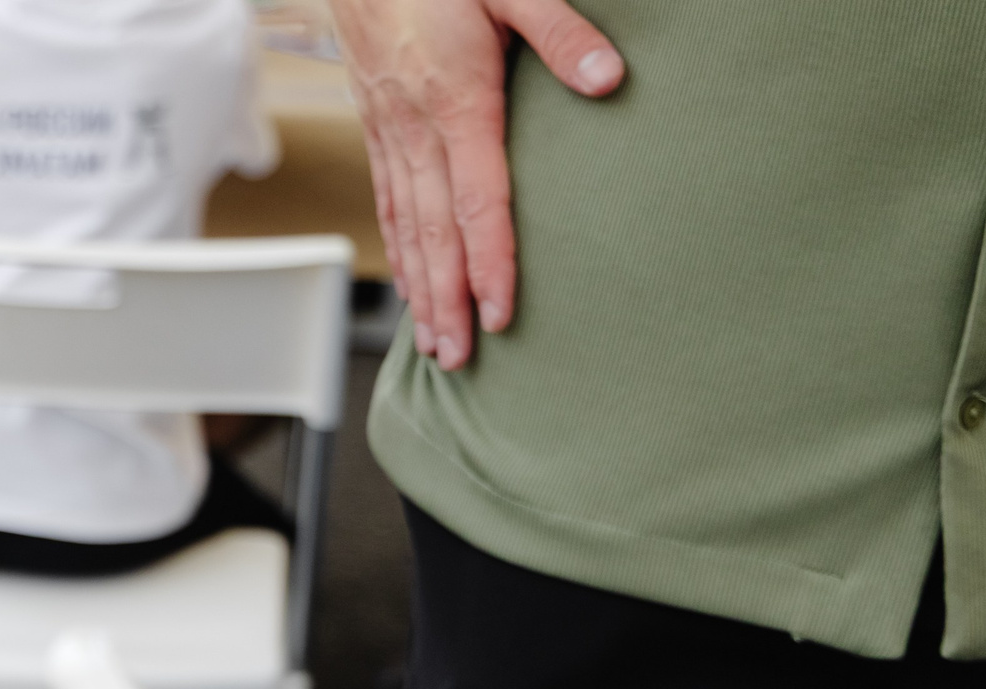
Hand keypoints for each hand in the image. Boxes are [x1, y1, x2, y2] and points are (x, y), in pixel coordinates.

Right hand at [331, 0, 623, 369]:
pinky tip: (410, 282)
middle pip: (435, 234)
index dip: (489, 263)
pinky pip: (389, 202)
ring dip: (420, 290)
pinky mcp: (377, 125)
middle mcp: (416, 128)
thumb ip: (560, 31)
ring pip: (407, 226)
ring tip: (434, 342)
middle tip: (460, 358)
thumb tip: (608, 79)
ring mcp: (390, 131)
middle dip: (448, 301)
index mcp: (456, 101)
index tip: (500, 314)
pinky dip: (399, 250)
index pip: (476, 202)